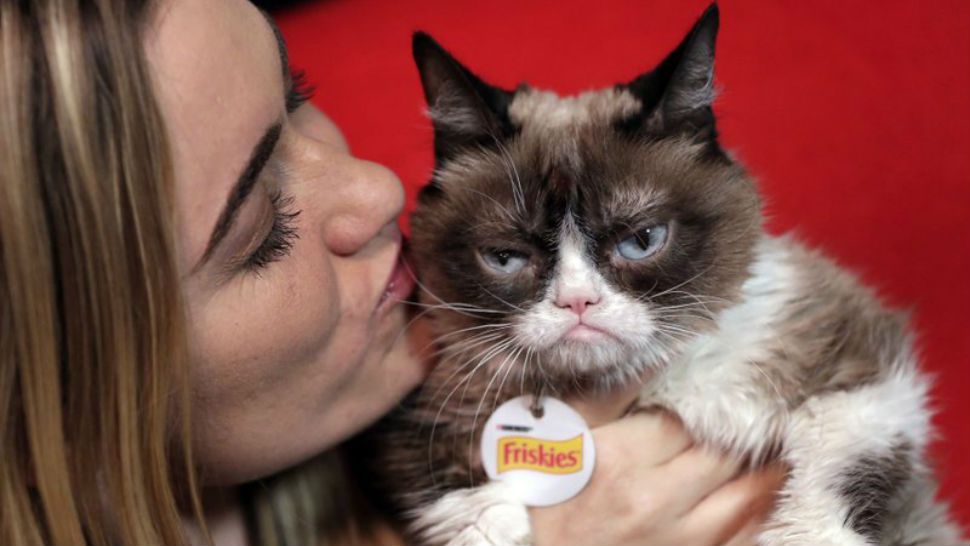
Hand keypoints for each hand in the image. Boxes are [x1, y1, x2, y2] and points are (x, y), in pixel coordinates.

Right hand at [529, 410, 785, 545]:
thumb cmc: (547, 494)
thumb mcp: (562, 436)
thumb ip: (607, 395)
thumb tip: (652, 356)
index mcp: (619, 459)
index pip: (681, 422)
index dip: (700, 407)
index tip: (714, 398)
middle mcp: (653, 500)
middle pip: (719, 456)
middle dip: (741, 433)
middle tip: (764, 413)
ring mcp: (676, 539)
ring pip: (744, 497)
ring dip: (766, 470)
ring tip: (782, 448)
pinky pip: (743, 536)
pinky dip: (761, 511)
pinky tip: (770, 491)